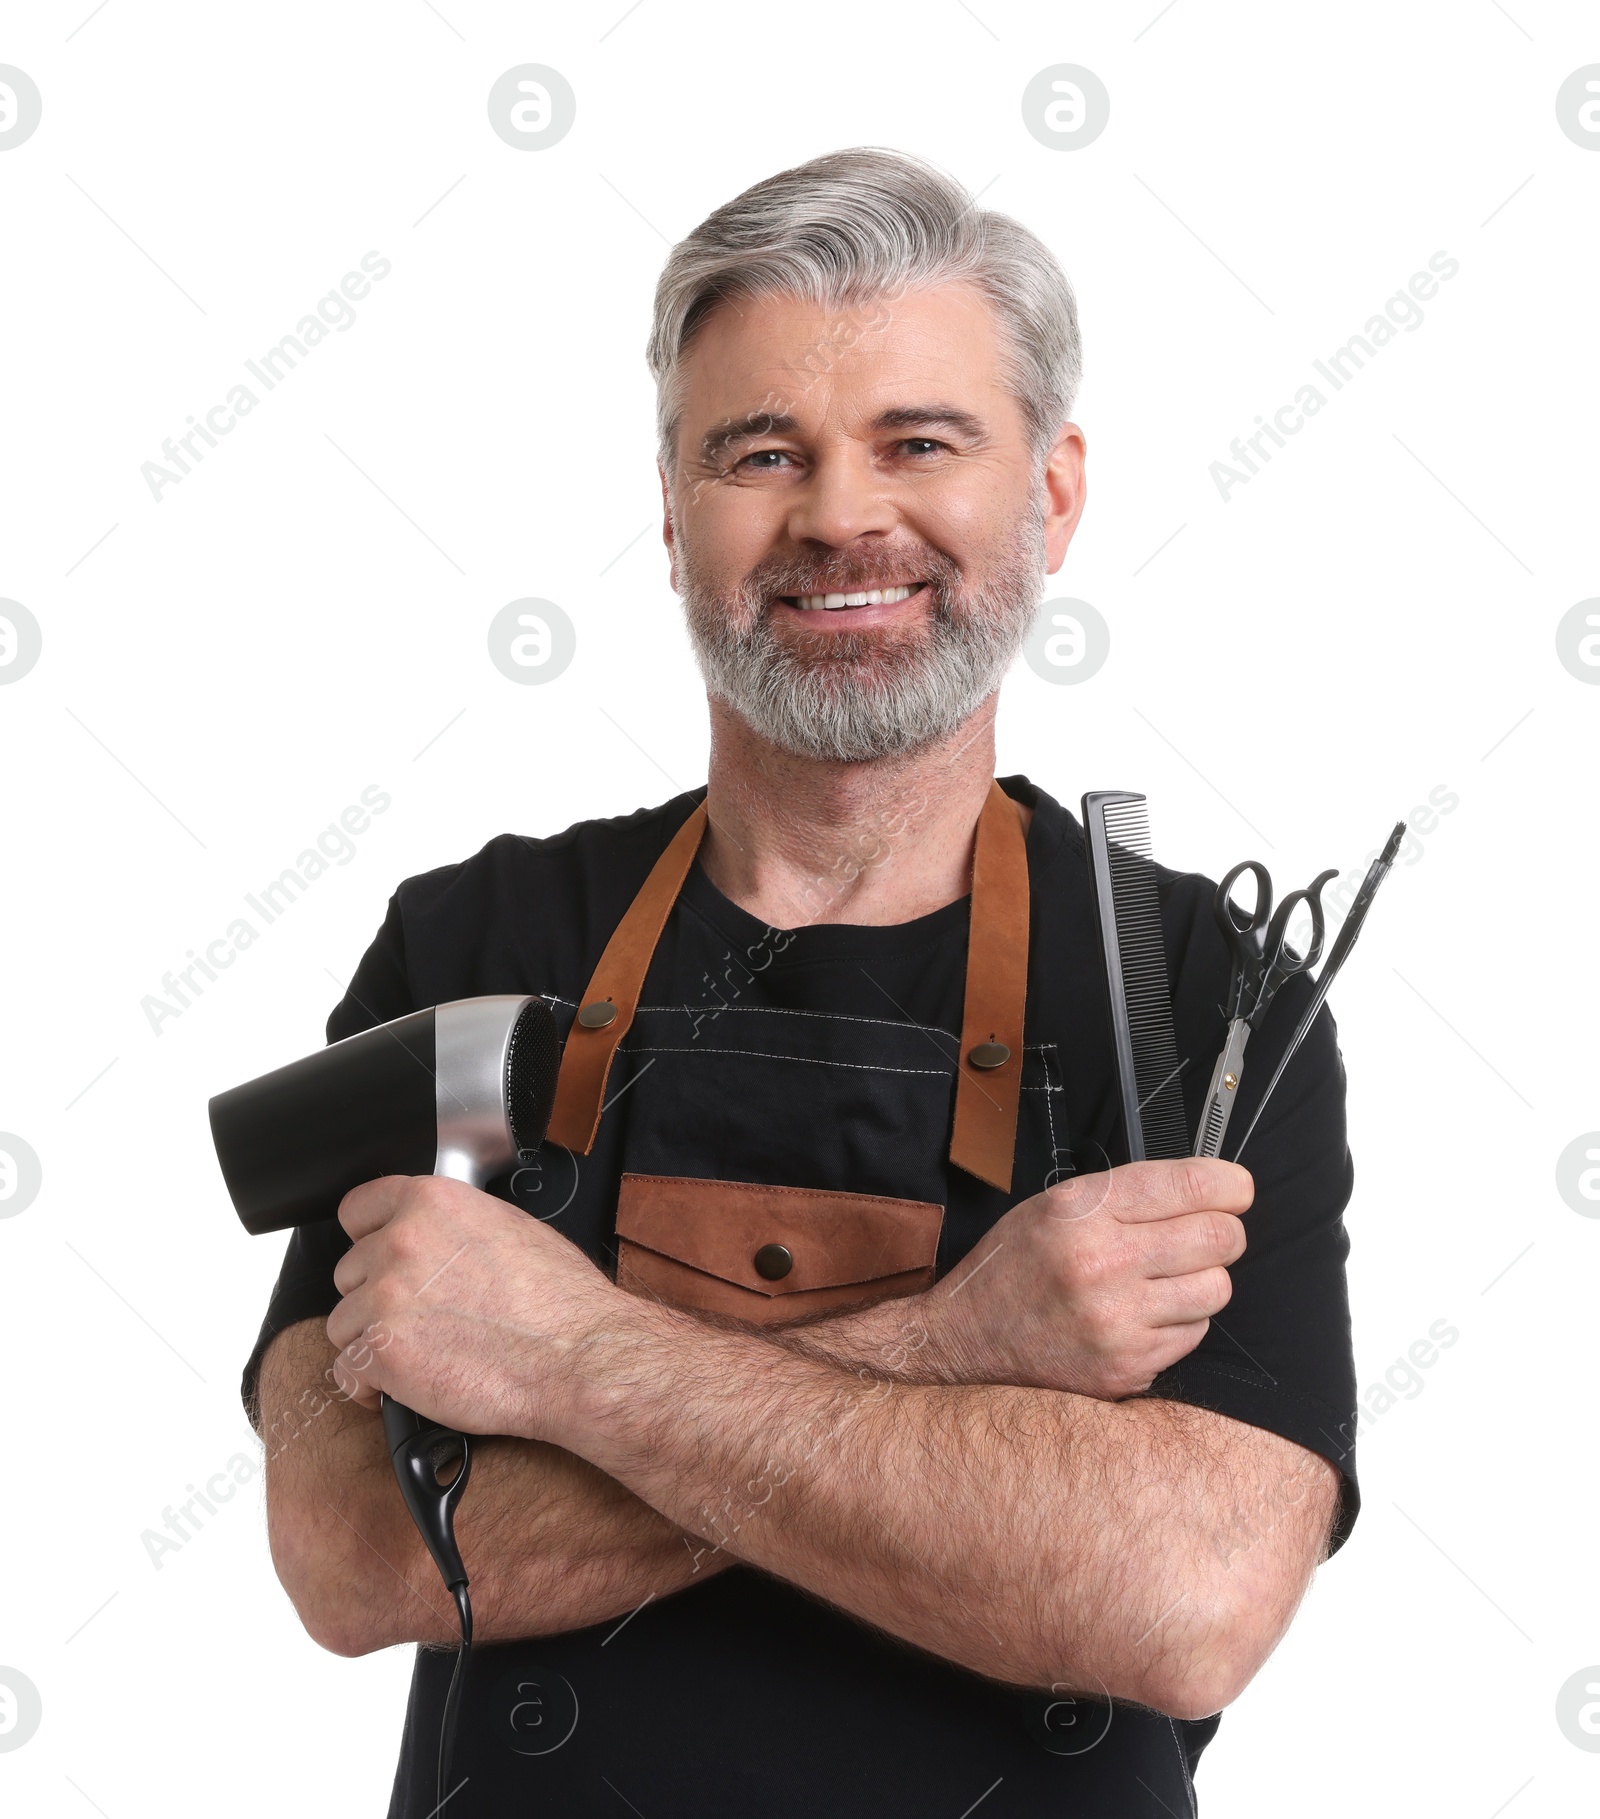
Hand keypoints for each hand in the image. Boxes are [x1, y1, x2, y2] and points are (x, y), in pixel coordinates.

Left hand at [325, 1175, 624, 1441]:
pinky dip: (368, 1385)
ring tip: (418, 1356)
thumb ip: (453, 1227)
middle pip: (349, 1272)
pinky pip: (346, 1371)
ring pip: (344, 1324)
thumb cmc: (559, 1301)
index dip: (369, 1239)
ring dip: (373, 1343)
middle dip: (377, 1298)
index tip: (378, 1260)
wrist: (577, 1357)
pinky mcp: (381, 1352)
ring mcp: (387, 1296)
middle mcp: (402, 1241)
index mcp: (432, 1202)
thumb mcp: (510, 1229)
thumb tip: (434, 1239)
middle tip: (418, 1320)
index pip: (358, 1210)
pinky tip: (404, 1386)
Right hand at [922, 1159, 1251, 1400]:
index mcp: (1080, 1212)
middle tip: (1210, 1235)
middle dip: (1224, 1231)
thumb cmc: (1014, 1269)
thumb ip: (1122, 1196)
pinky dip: (1181, 1321)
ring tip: (1169, 1280)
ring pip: (1216, 1288)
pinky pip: (1194, 1333)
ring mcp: (1116, 1321)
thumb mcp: (1051, 1207)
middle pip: (1217, 1237)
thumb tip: (1205, 1190)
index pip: (1185, 1184)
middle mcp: (1100, 1263)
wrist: (965, 1343)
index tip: (1237, 1189)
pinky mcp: (1128, 1366)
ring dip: (1204, 1280)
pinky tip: (1146, 1315)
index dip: (1227, 1184)